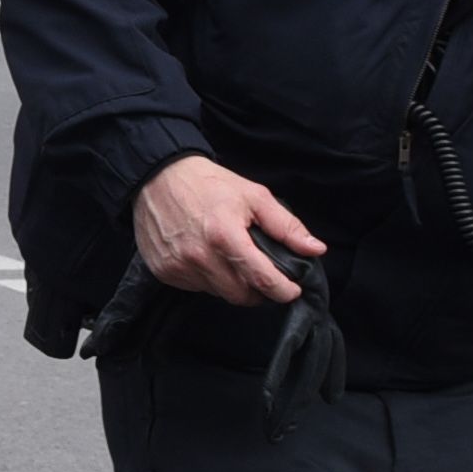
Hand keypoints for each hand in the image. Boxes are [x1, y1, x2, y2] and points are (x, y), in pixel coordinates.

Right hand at [133, 154, 323, 305]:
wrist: (157, 175)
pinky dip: (208, 279)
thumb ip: (286, 226)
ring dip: (232, 284)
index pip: (262, 280)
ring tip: (232, 260)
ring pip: (219, 293)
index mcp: (225, 236)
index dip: (283, 290)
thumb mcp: (254, 195)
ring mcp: (179, 266)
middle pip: (241, 295)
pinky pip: (196, 287)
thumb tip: (315, 249)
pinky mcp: (164, 270)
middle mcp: (199, 256)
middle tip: (263, 275)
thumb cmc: (208, 184)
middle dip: (259, 291)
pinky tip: (206, 257)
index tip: (292, 289)